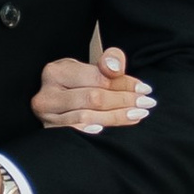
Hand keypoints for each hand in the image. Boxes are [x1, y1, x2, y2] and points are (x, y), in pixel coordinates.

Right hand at [30, 44, 155, 134]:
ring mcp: (47, 116)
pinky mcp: (50, 132)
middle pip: (93, 98)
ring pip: (86, 117)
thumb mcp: (90, 67)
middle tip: (146, 104)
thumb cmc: (77, 83)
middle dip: (123, 101)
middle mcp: (47, 94)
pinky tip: (107, 130)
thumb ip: (109, 61)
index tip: (145, 89)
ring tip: (137, 114)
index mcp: (56, 72)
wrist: (59, 98)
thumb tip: (116, 69)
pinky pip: (74, 132)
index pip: (98, 78)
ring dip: (116, 117)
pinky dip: (91, 131)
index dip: (124, 84)